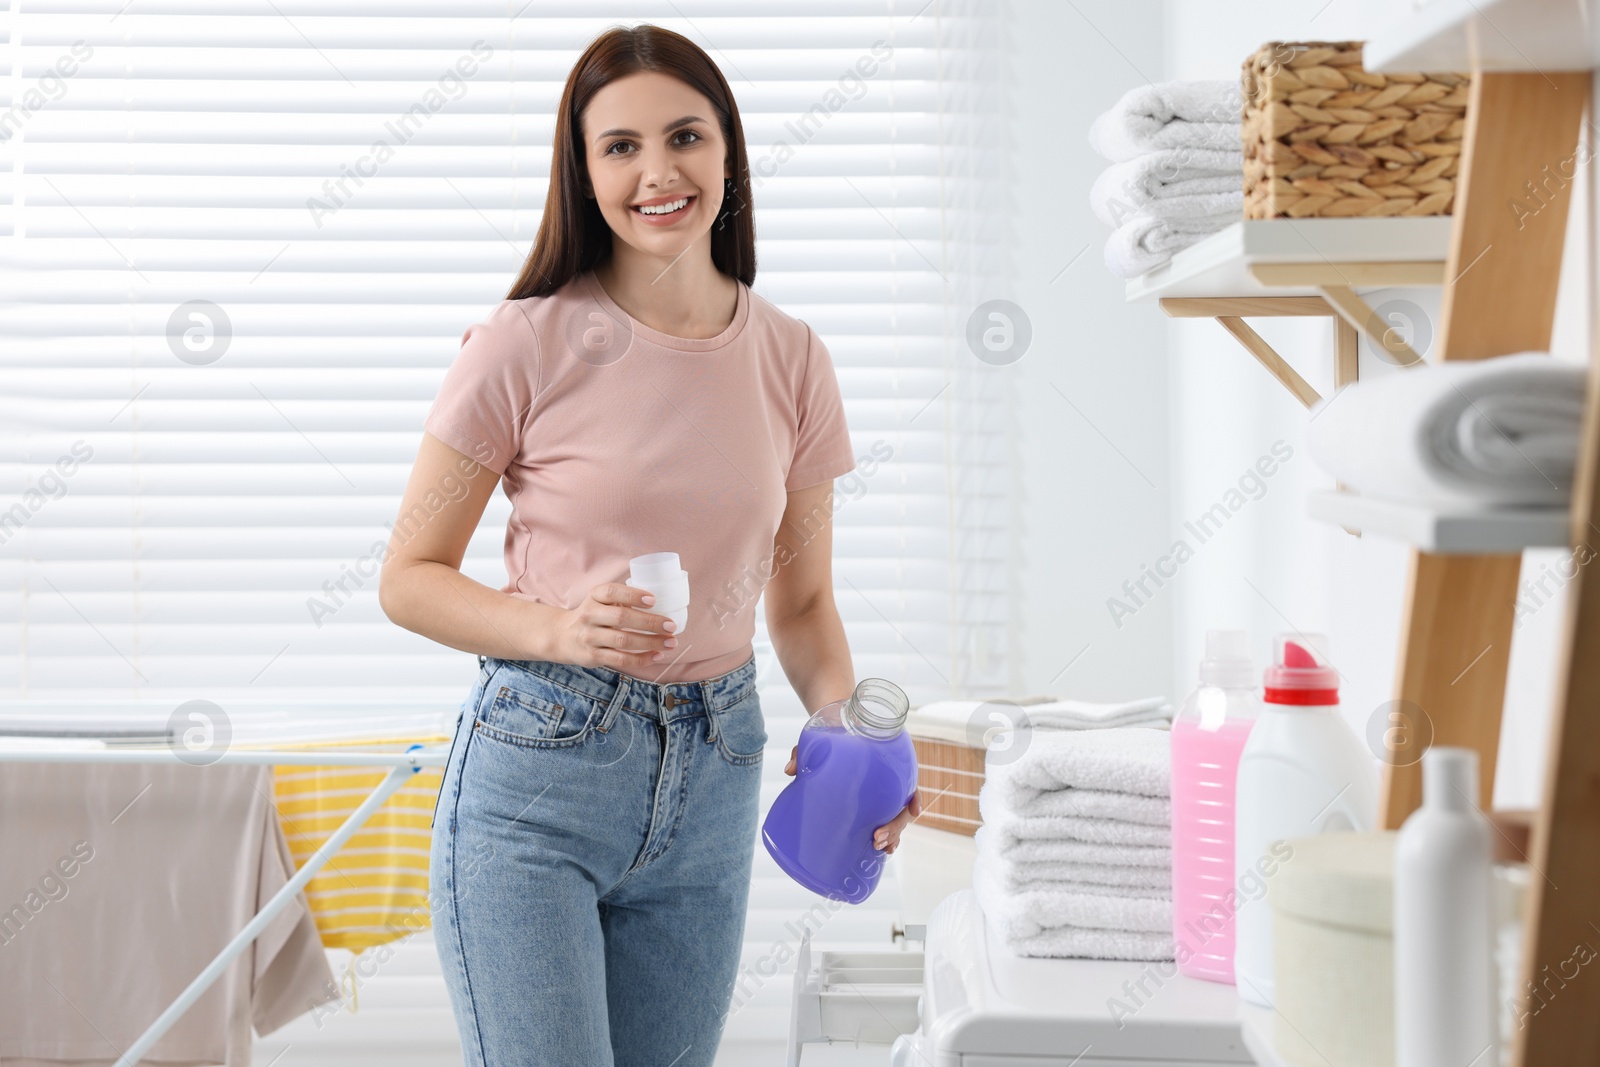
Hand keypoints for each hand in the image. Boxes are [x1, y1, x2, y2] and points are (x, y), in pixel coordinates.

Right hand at [552, 582, 677, 669]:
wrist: (562, 636)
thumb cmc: (593, 615)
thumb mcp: (600, 601)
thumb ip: (622, 599)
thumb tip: (662, 601)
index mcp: (594, 596)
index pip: (611, 592)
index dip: (632, 595)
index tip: (653, 600)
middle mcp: (589, 615)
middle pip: (622, 618)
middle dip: (650, 622)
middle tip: (671, 625)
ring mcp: (590, 637)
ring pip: (623, 640)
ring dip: (651, 642)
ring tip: (670, 642)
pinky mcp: (593, 656)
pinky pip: (620, 659)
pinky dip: (641, 659)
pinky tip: (657, 655)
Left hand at [784, 744, 922, 855]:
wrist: (832, 725)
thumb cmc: (832, 731)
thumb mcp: (819, 739)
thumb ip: (806, 752)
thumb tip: (790, 771)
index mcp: (886, 759)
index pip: (908, 778)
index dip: (914, 797)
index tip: (913, 812)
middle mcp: (887, 778)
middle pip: (902, 805)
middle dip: (895, 827)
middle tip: (876, 839)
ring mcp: (879, 791)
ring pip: (895, 816)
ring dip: (893, 836)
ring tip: (880, 849)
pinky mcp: (868, 800)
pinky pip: (881, 818)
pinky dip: (886, 834)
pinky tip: (881, 850)